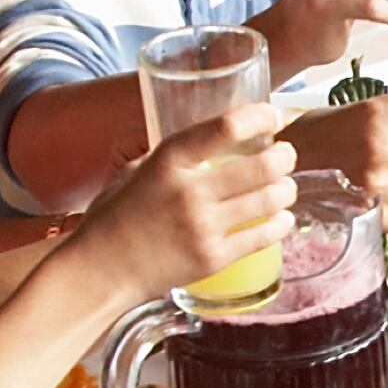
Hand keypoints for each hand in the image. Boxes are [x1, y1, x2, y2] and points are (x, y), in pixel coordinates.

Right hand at [86, 107, 290, 296]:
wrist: (100, 271)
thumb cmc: (113, 218)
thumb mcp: (135, 172)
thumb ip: (171, 157)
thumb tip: (207, 143)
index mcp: (169, 161)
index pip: (226, 127)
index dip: (260, 117)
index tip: (274, 116)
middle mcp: (190, 191)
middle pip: (262, 165)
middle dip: (285, 157)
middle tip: (287, 156)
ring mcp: (203, 227)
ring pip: (270, 200)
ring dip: (287, 190)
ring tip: (286, 188)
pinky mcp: (213, 258)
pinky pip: (263, 236)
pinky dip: (281, 224)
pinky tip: (282, 218)